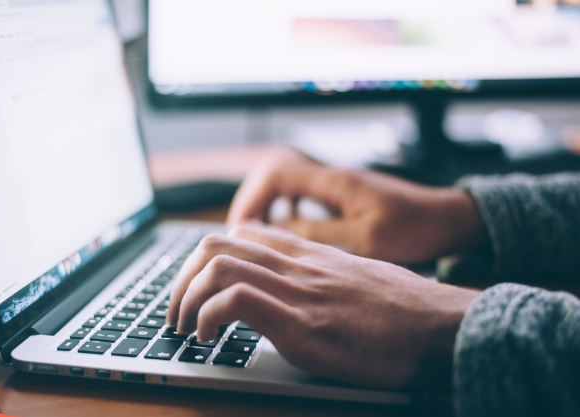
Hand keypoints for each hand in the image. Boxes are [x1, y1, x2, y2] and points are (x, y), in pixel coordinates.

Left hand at [167, 222, 479, 389]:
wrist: (444, 327)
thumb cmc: (406, 310)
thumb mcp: (358, 280)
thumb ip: (322, 277)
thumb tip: (299, 292)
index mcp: (310, 254)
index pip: (243, 233)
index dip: (207, 258)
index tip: (198, 287)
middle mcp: (298, 265)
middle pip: (216, 244)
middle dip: (182, 278)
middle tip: (177, 311)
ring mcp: (298, 291)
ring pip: (217, 265)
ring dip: (185, 298)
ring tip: (185, 327)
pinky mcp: (302, 324)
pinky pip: (236, 300)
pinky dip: (208, 317)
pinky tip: (209, 338)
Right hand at [227, 147, 487, 263]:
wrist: (447, 219)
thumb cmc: (415, 228)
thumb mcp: (365, 239)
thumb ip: (318, 234)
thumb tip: (275, 232)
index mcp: (334, 181)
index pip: (275, 174)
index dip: (251, 200)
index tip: (241, 230)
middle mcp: (330, 176)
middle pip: (272, 174)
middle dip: (252, 202)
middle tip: (242, 235)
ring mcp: (336, 184)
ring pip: (285, 184)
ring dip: (267, 205)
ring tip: (258, 235)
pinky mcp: (342, 195)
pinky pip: (301, 194)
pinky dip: (286, 209)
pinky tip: (288, 230)